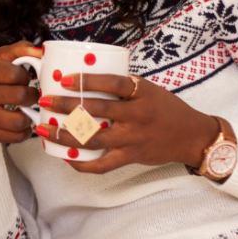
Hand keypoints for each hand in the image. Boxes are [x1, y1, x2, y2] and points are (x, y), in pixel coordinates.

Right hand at [0, 41, 40, 173]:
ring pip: (19, 120)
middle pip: (20, 95)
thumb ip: (18, 51)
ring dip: (29, 116)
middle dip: (32, 96)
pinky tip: (20, 124)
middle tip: (29, 95)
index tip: (23, 80)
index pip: (14, 73)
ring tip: (26, 110)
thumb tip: (40, 51)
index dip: (26, 77)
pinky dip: (24, 131)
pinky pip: (17, 136)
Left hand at [35, 73, 218, 172]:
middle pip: (97, 110)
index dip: (87, 80)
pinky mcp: (132, 156)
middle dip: (66, 106)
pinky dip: (83, 164)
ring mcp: (134, 138)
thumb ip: (121, 85)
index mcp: (141, 93)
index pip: (112, 83)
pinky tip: (65, 157)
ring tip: (45, 129)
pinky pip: (103, 164)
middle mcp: (137, 115)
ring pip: (94, 138)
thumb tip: (83, 73)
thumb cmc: (165, 108)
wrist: (193, 136)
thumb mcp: (147, 88)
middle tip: (44, 101)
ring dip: (65, 134)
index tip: (63, 79)